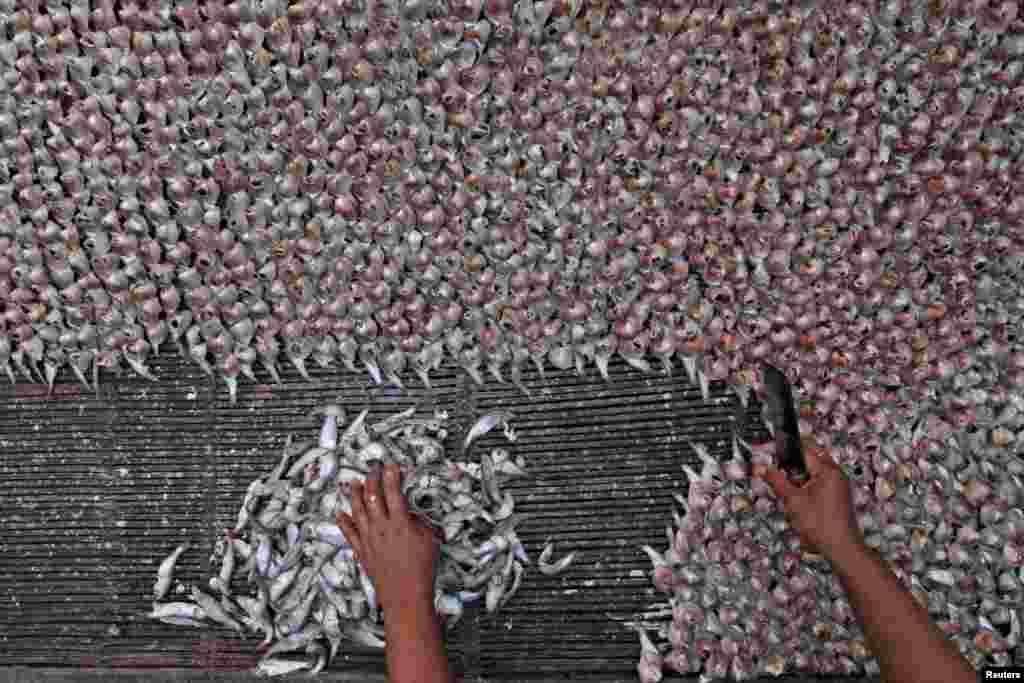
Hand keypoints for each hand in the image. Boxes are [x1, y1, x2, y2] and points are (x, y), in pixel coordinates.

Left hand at [337, 463, 439, 614]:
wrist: (406, 596)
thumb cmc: (422, 570)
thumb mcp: (431, 540)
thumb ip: (420, 522)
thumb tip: (412, 513)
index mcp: (401, 522)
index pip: (393, 491)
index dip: (391, 475)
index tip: (391, 465)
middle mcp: (382, 528)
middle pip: (372, 497)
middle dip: (372, 479)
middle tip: (372, 469)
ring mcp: (369, 540)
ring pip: (358, 511)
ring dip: (355, 495)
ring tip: (353, 483)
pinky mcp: (362, 552)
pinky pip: (349, 534)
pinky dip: (344, 522)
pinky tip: (340, 514)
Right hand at [754, 447, 862, 561]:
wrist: (840, 547)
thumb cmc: (821, 525)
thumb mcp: (793, 501)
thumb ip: (777, 481)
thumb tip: (762, 468)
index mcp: (828, 471)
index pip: (805, 451)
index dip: (788, 455)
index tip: (775, 459)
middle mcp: (837, 475)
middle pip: (812, 460)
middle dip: (796, 467)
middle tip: (784, 478)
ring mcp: (840, 485)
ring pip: (816, 472)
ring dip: (802, 479)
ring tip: (794, 494)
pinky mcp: (839, 496)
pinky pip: (822, 483)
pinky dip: (810, 488)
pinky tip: (803, 503)